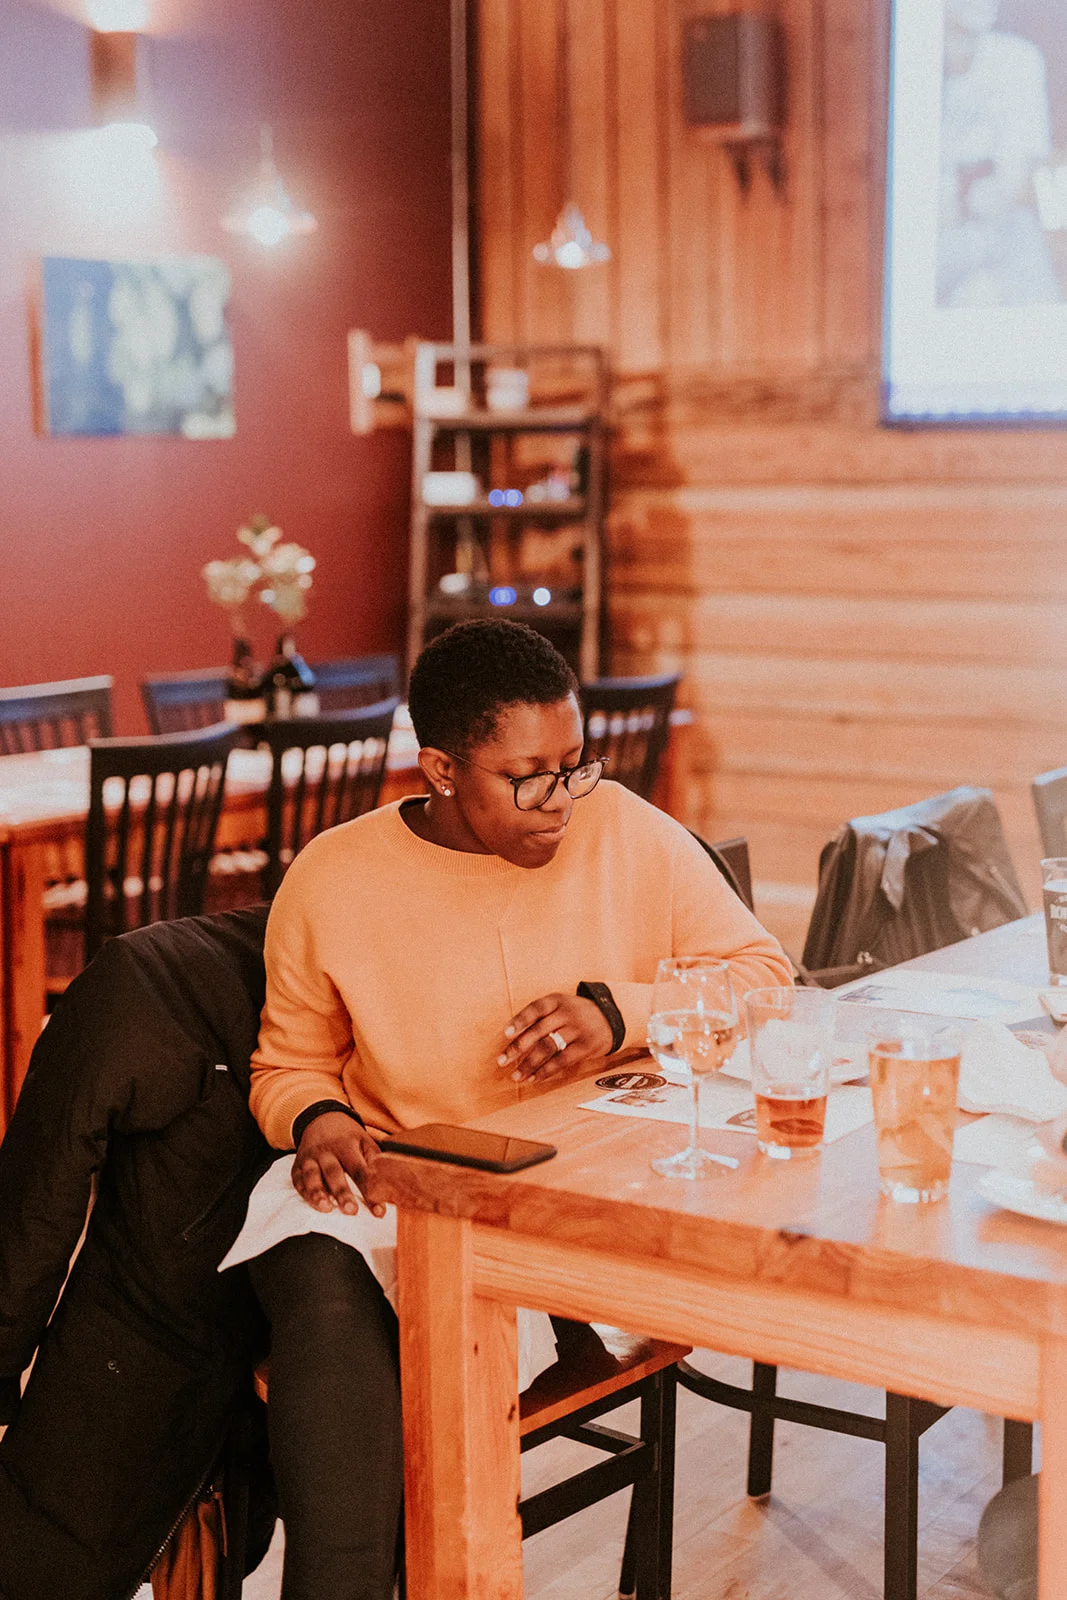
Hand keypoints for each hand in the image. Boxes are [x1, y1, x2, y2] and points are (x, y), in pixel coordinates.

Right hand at [291, 1111, 384, 1216]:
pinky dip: (304, 1193)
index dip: (368, 1191)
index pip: (359, 1170)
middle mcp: (326, 1151)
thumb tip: (388, 1186)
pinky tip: (312, 1205)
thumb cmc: (348, 1137)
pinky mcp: (297, 1166)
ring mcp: (309, 1158)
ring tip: (326, 1209)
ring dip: (317, 1193)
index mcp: (346, 1145)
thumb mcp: (364, 1141)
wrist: (321, 1120)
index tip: (378, 1211)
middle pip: (334, 1173)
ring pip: (311, 1176)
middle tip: (351, 1211)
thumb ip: (374, 1161)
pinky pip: (297, 1181)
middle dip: (342, 1192)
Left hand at [499, 993, 613, 1082]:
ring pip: (548, 1047)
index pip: (535, 1009)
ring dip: (529, 1064)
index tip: (505, 1034)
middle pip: (538, 1031)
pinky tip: (535, 1078)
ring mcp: (578, 1030)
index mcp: (557, 1001)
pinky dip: (546, 1071)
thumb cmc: (576, 1015)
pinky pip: (562, 1060)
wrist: (613, 1017)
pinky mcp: (586, 1046)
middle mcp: (567, 1013)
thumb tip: (512, 1039)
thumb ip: (541, 1018)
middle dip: (517, 1048)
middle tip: (502, 1061)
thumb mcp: (561, 1007)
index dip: (519, 1021)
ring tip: (516, 1076)